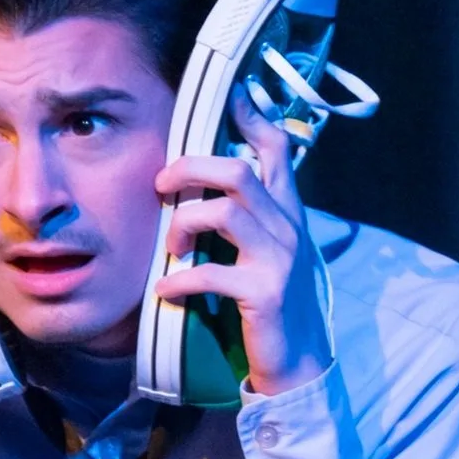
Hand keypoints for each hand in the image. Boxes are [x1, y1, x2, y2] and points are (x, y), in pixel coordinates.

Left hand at [150, 99, 329, 397]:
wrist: (297, 365)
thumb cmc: (274, 306)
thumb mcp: (268, 252)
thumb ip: (251, 217)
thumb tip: (215, 187)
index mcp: (288, 213)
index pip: (278, 150)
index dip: (255, 117)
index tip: (233, 93)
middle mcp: (288, 228)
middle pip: (239, 171)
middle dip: (191, 169)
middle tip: (161, 185)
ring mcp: (279, 260)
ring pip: (225, 212)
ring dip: (185, 224)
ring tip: (171, 249)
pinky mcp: (265, 294)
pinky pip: (212, 274)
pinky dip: (181, 281)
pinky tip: (166, 290)